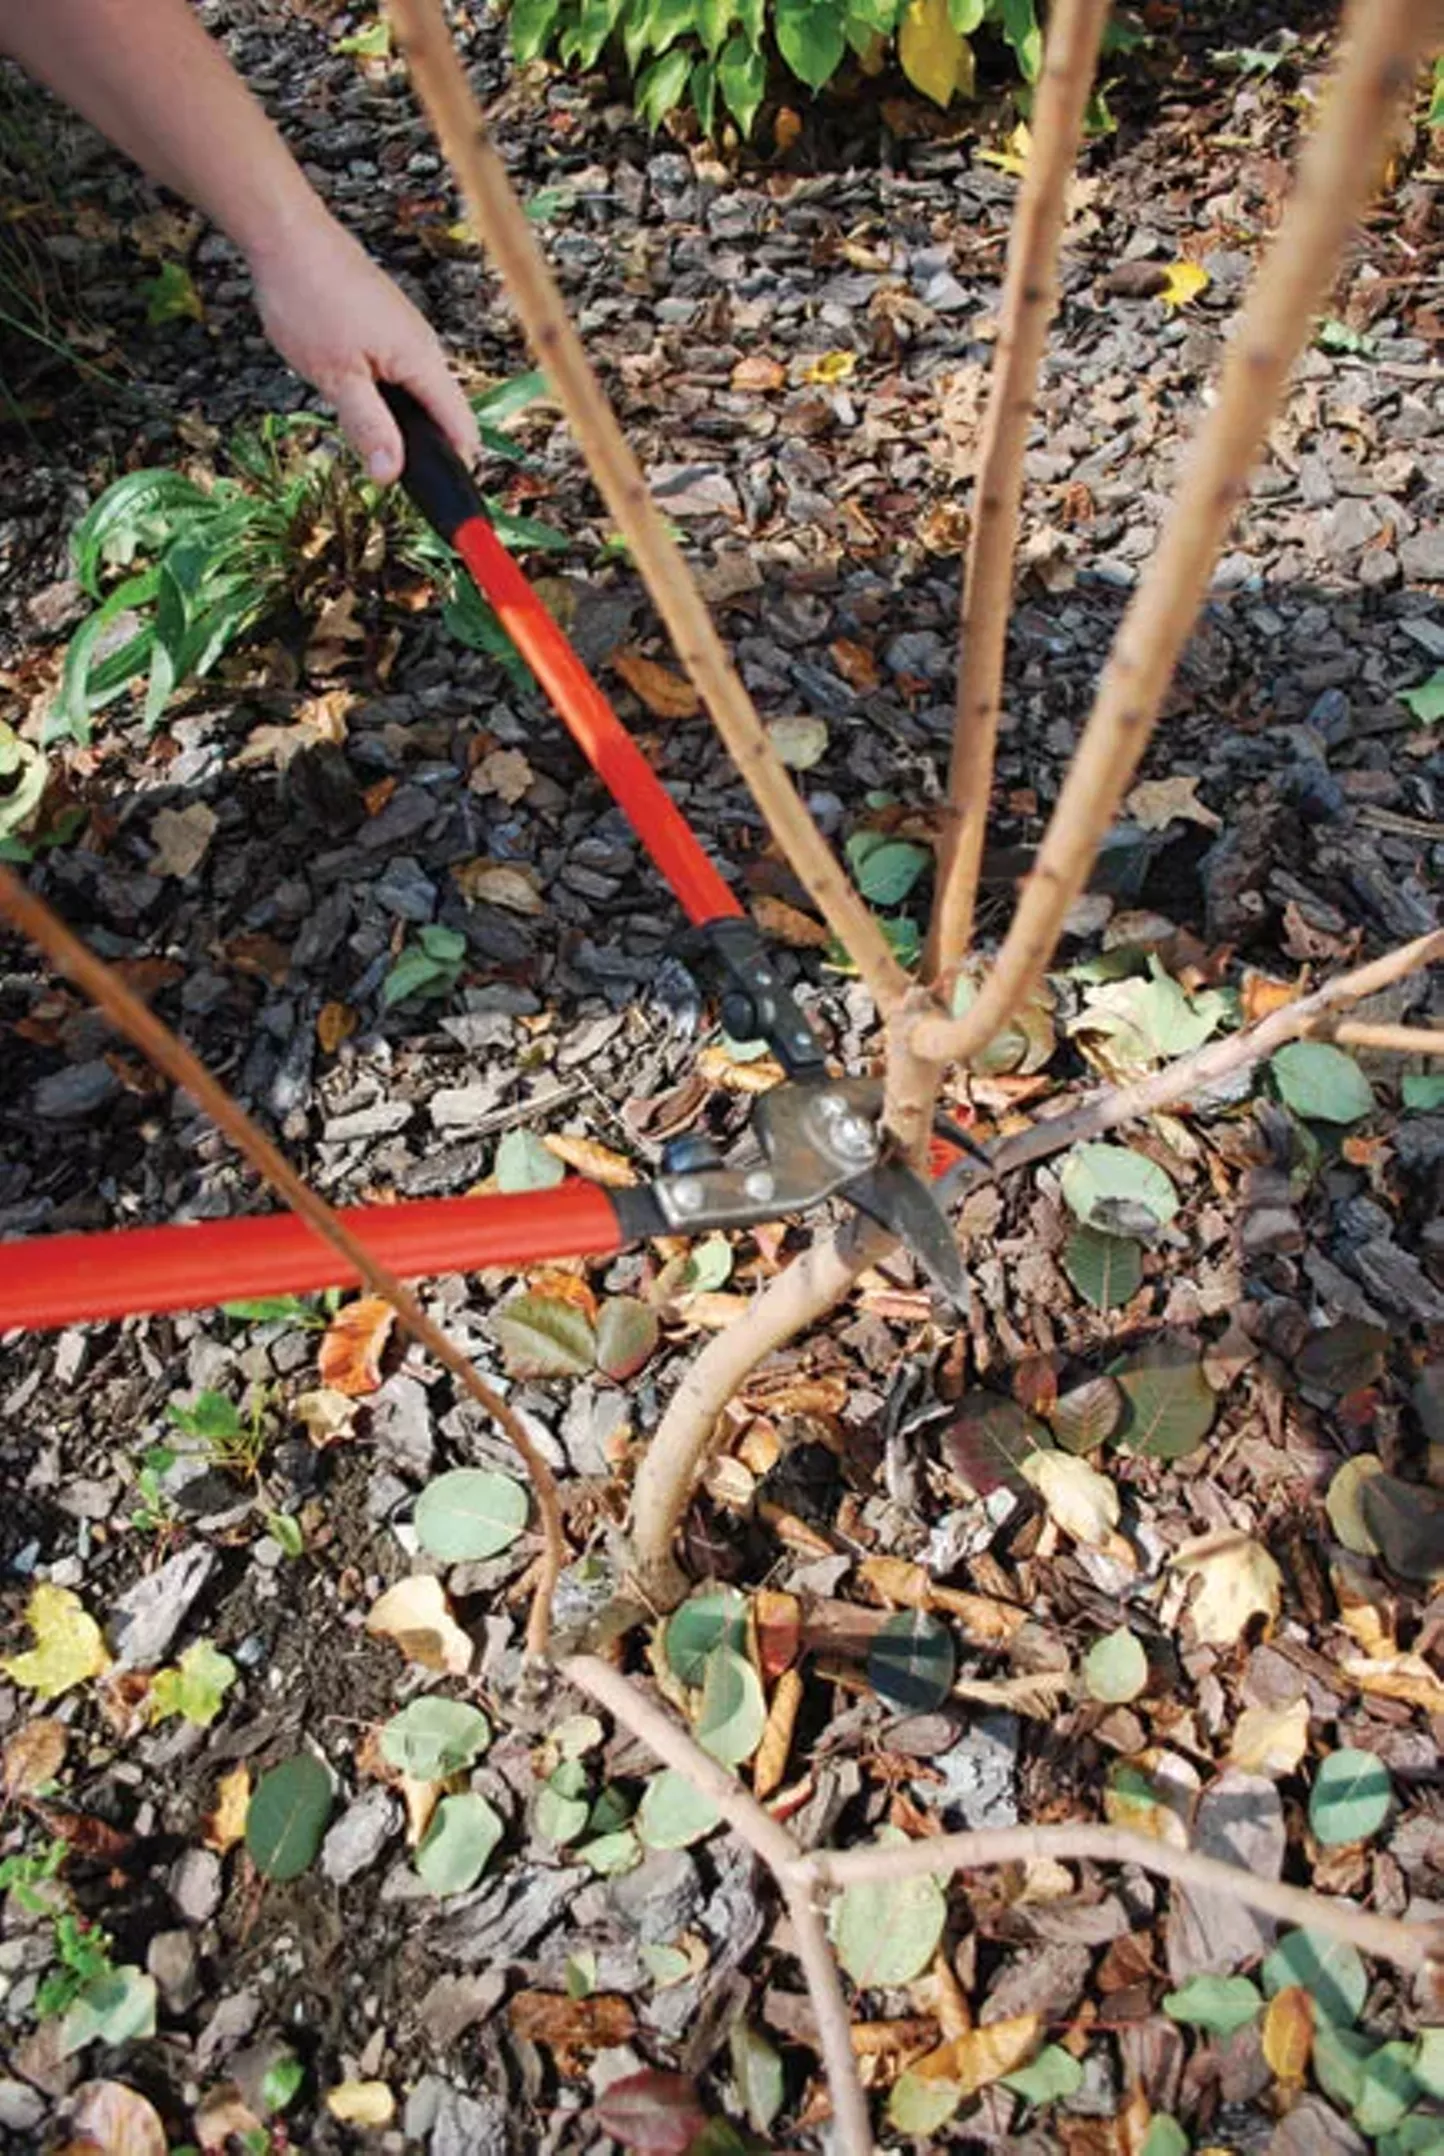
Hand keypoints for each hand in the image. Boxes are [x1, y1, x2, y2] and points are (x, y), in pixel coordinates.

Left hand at [249, 215, 479, 482]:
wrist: (286, 233)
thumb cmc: (309, 296)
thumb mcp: (336, 376)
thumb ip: (369, 427)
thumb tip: (392, 475)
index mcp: (422, 363)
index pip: (461, 430)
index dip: (453, 471)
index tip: (437, 504)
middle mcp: (424, 347)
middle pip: (440, 417)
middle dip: (418, 449)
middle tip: (380, 469)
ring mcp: (405, 333)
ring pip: (414, 395)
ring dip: (394, 420)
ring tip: (358, 427)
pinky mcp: (385, 324)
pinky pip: (396, 372)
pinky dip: (381, 393)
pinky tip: (348, 391)